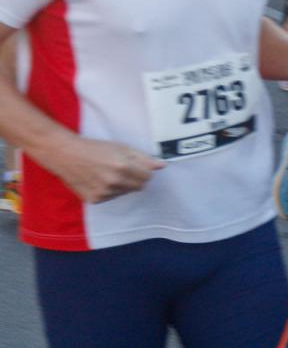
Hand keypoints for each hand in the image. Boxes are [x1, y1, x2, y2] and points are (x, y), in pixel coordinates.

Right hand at [44, 136, 163, 204]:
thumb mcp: (121, 147)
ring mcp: (104, 192)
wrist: (65, 154)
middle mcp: (114, 182)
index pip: (147, 177)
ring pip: (125, 192)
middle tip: (122, 169)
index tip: (136, 166)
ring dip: (121, 185)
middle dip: (135, 179)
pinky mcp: (94, 199)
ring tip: (106, 172)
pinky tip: (98, 180)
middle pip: (139, 187)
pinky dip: (109, 190)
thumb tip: (162, 165)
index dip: (143, 171)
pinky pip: (111, 197)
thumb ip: (143, 158)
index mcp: (123, 167)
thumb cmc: (94, 148)